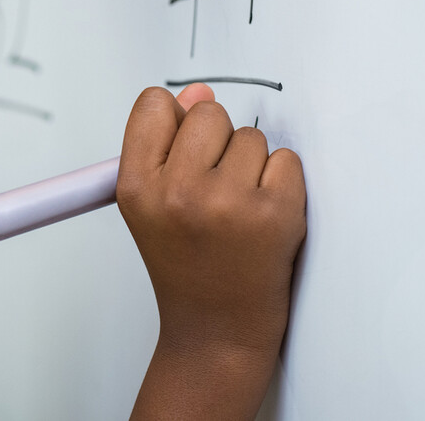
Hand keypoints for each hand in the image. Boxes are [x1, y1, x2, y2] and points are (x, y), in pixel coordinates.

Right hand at [118, 84, 306, 420]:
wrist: (217, 331)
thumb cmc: (187, 266)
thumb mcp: (153, 204)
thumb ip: (167, 143)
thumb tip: (198, 93)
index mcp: (137, 187)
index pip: (154, 105)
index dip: (175, 121)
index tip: (184, 148)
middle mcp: (178, 192)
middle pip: (209, 113)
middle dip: (218, 143)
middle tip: (215, 190)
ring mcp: (228, 202)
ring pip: (251, 137)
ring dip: (252, 166)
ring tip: (238, 210)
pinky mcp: (274, 213)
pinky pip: (287, 161)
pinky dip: (282, 184)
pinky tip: (264, 217)